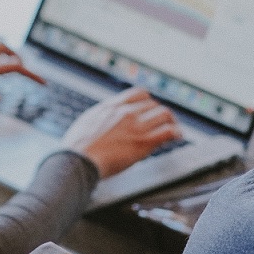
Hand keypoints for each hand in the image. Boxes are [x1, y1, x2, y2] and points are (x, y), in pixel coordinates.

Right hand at [60, 87, 182, 179]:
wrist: (77, 160)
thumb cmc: (76, 148)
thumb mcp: (86, 122)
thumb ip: (100, 117)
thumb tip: (102, 119)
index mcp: (111, 106)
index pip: (139, 94)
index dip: (148, 101)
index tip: (150, 110)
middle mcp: (126, 112)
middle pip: (153, 104)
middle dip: (159, 114)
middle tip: (163, 124)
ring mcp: (135, 127)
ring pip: (164, 114)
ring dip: (171, 121)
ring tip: (174, 130)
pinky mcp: (143, 143)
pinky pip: (168, 131)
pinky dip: (176, 132)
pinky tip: (177, 136)